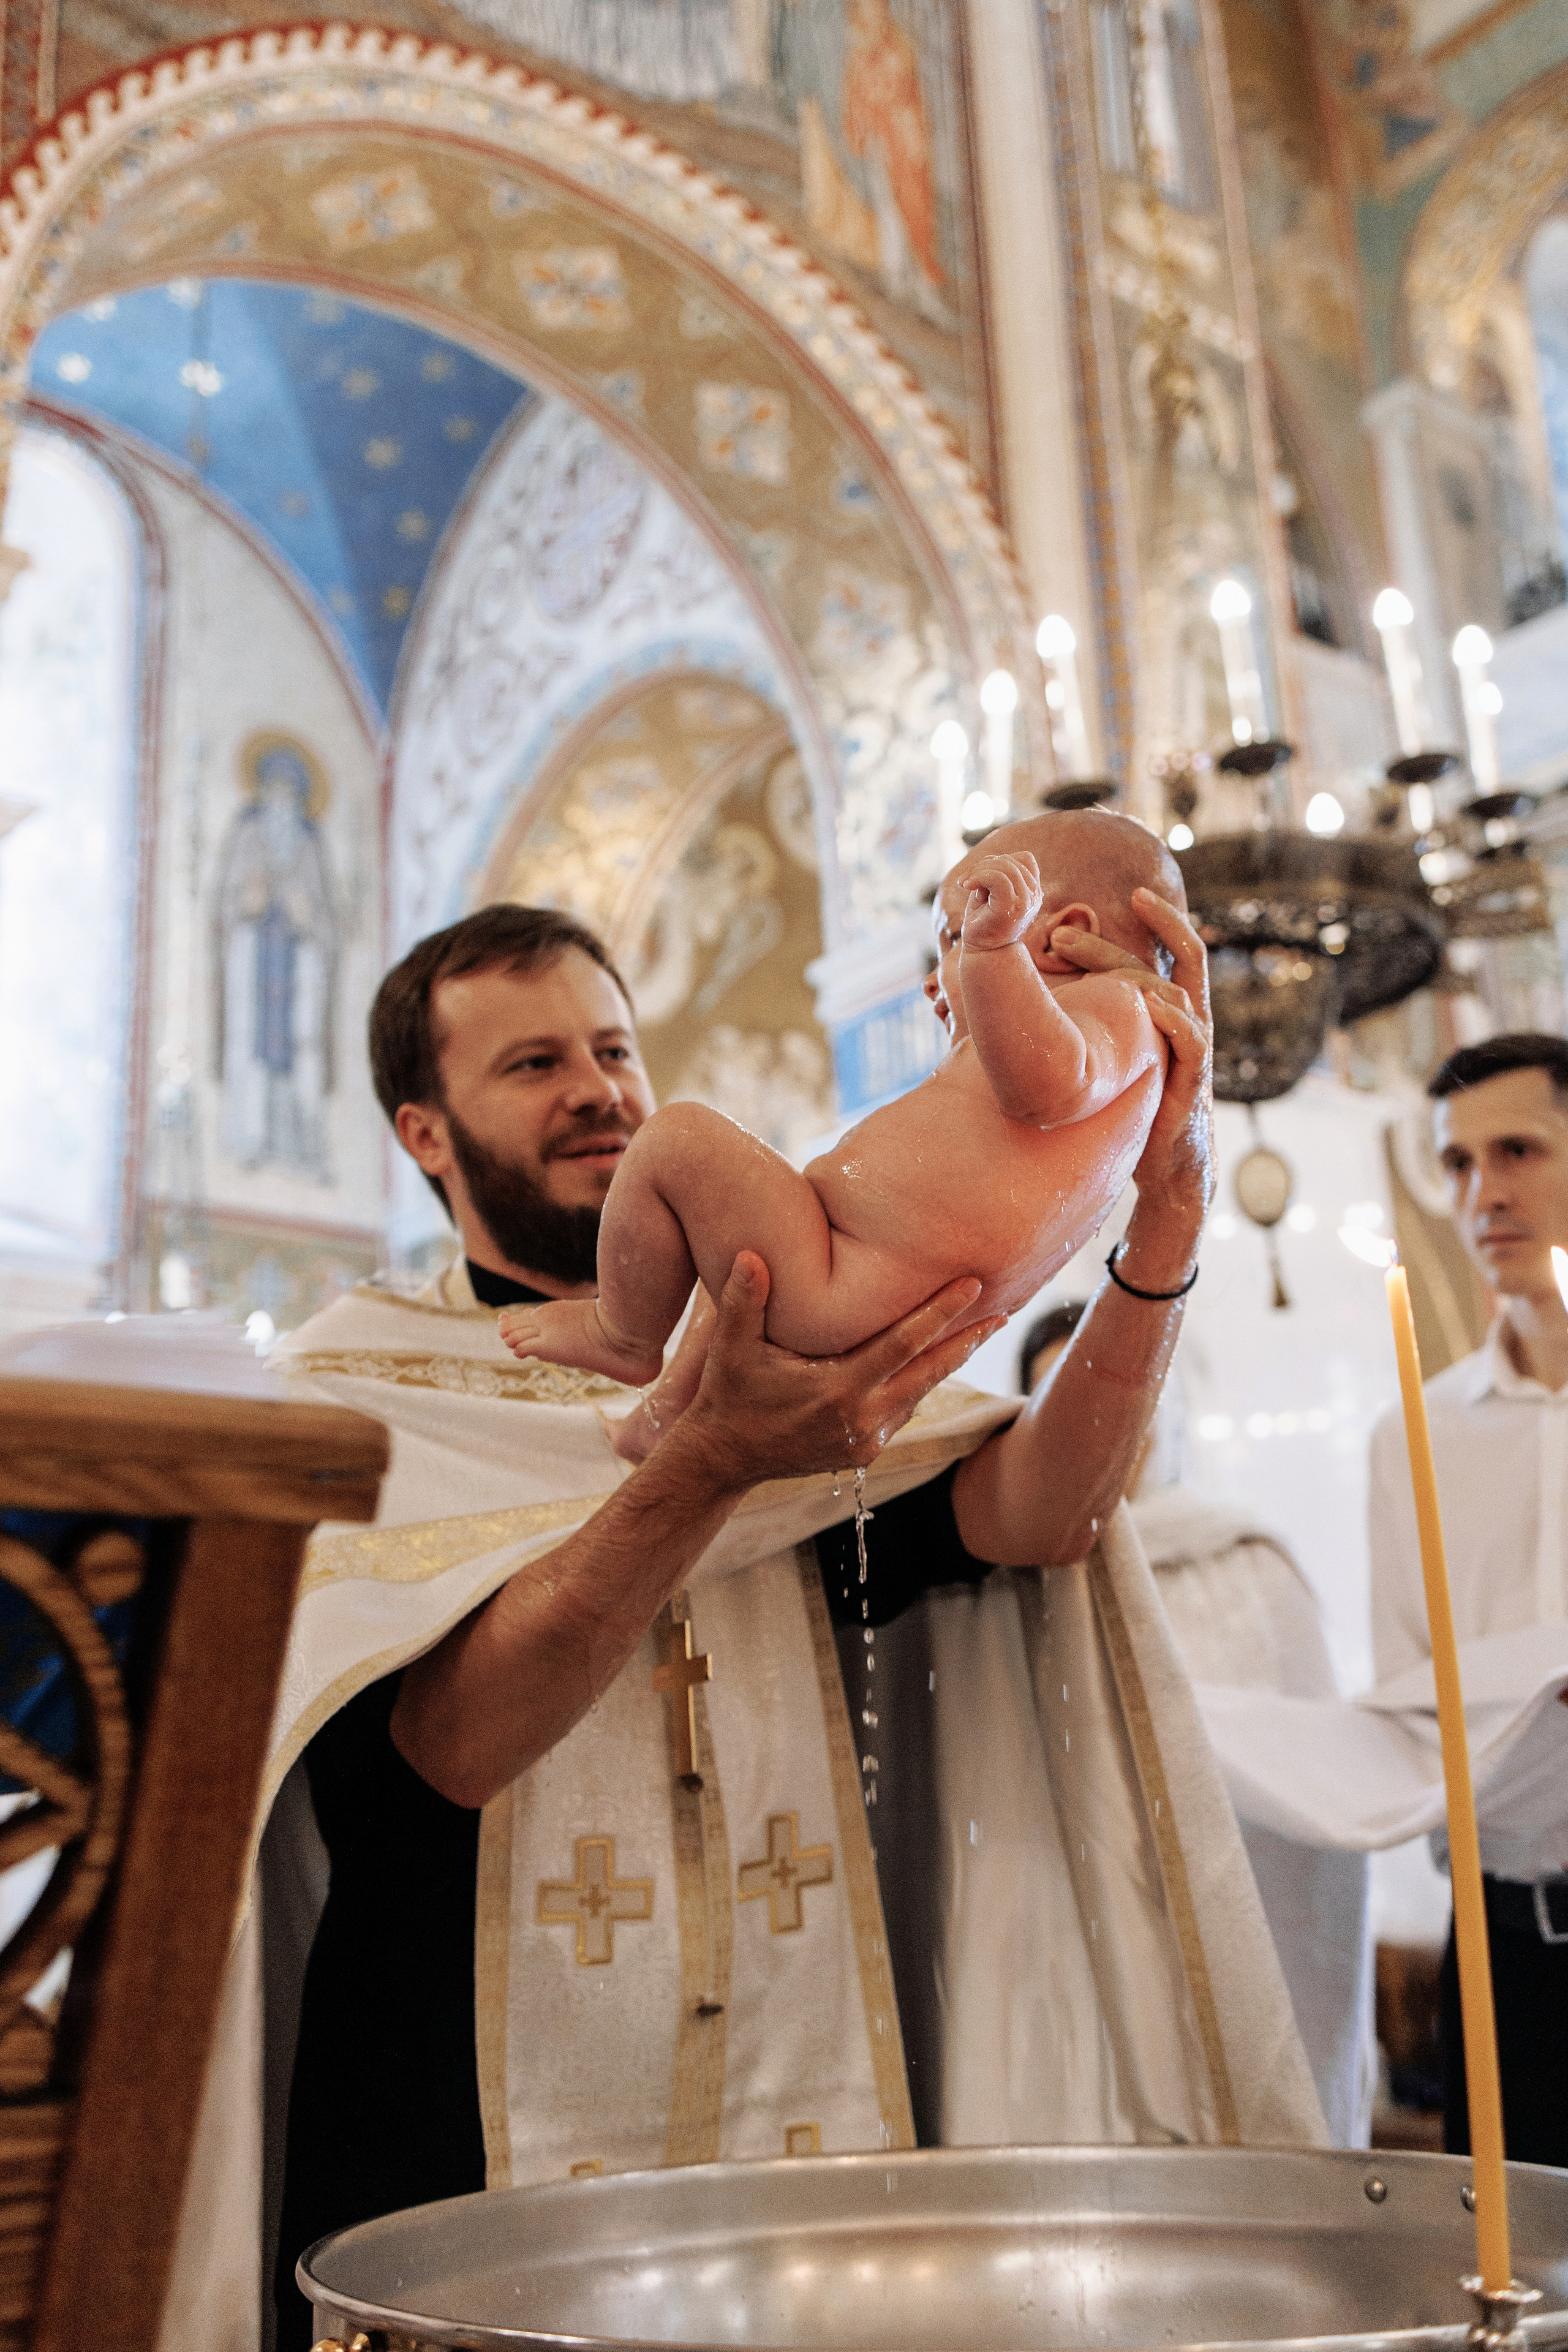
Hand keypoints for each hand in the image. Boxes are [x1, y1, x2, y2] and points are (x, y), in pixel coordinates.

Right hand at [673, 1252, 1005, 1492]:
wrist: (724, 1458)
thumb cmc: (728, 1396)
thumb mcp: (731, 1349)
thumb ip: (743, 1301)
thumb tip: (749, 1253)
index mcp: (837, 1390)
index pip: (902, 1345)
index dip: (939, 1314)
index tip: (971, 1286)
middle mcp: (860, 1417)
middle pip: (929, 1373)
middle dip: (967, 1341)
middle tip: (1004, 1311)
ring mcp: (866, 1440)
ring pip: (921, 1393)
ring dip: (950, 1362)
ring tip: (980, 1331)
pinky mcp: (865, 1452)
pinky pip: (903, 1411)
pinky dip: (923, 1385)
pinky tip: (937, 1362)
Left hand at [962, 851, 1042, 949]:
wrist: (983, 953)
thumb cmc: (984, 922)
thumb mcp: (990, 892)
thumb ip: (995, 873)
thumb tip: (992, 859)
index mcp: (1032, 891)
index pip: (1025, 858)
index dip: (1002, 859)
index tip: (981, 874)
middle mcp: (1034, 896)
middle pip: (1011, 861)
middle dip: (984, 864)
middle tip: (966, 880)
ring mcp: (1025, 903)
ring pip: (1005, 867)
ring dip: (978, 870)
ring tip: (965, 883)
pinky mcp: (1010, 908)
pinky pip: (998, 878)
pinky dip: (978, 876)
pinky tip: (966, 886)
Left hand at [1048, 886, 1213, 1233]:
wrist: (1161, 1163)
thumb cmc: (1128, 1106)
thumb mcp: (1103, 1058)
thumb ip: (1077, 1029)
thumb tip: (1012, 1016)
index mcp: (1160, 1008)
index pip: (1146, 955)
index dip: (1114, 935)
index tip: (1063, 924)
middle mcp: (1183, 1017)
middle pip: (1180, 954)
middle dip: (1151, 926)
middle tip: (1078, 928)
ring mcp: (1192, 1046)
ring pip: (1186, 989)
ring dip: (1146, 969)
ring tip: (1110, 958)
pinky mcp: (1192, 1080)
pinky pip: (1193, 1042)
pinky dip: (1175, 1021)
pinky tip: (1151, 1004)